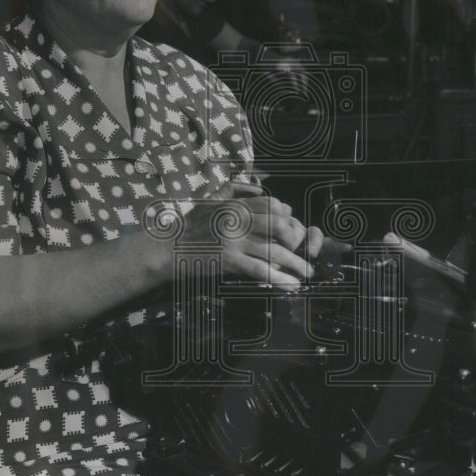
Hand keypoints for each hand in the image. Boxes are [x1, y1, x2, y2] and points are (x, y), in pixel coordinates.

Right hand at [181, 182, 321, 289]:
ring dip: (296, 263)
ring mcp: (234, 241)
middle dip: (295, 240)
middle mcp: (238, 220)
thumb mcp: (211, 200)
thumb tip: (260, 189)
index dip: (287, 217)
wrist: (168, 248)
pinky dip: (279, 279)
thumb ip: (235, 190)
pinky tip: (292, 285)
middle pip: (280, 226)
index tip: (291, 228)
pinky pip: (260, 270)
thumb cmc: (190, 224)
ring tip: (307, 272)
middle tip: (301, 251)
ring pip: (274, 250)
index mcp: (236, 205)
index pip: (273, 205)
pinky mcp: (229, 261)